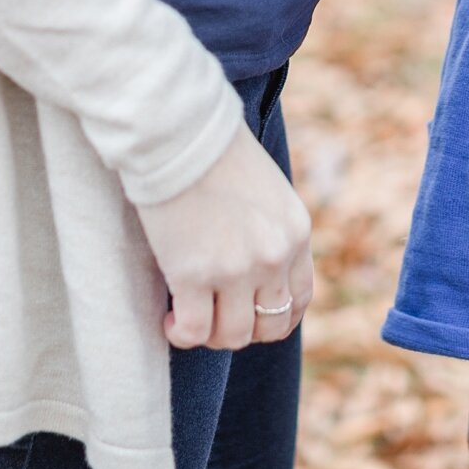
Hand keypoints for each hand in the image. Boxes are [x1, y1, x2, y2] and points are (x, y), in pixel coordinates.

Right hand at [133, 124, 312, 350]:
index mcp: (296, 232)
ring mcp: (236, 269)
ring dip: (211, 335)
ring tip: (190, 317)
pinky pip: (193, 331)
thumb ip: (269, 229)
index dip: (274, 317)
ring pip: (234, 336)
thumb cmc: (215, 151)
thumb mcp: (267, 190)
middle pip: (271, 326)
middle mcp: (274, 256)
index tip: (248, 313)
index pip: (299, 299)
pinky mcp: (194, 274)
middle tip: (215, 315)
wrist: (181, 132)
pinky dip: (181, 334)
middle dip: (243, 329)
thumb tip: (255, 265)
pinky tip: (170, 319)